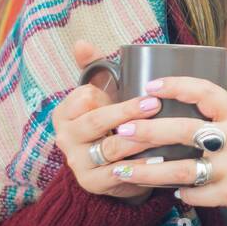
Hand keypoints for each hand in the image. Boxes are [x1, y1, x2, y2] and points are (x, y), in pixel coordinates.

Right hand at [50, 39, 165, 202]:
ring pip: (110, 147)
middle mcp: (65, 138)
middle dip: (126, 112)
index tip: (137, 91)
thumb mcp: (102, 94)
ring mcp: (77, 162)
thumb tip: (81, 42)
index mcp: (65, 113)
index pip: (83, 97)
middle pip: (96, 122)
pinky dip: (139, 167)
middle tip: (155, 104)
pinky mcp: (92, 183)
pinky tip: (158, 160)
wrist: (115, 165)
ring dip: (138, 139)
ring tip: (161, 131)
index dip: (107, 94)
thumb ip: (93, 67)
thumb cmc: (110, 122)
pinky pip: (117, 174)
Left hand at [105, 74, 226, 217]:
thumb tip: (186, 102)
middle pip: (184, 131)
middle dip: (149, 130)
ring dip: (147, 171)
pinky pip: (194, 195)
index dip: (177, 86)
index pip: (206, 92)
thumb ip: (223, 118)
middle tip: (123, 130)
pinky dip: (178, 193)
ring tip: (122, 170)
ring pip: (181, 170)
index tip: (150, 86)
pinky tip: (166, 191)